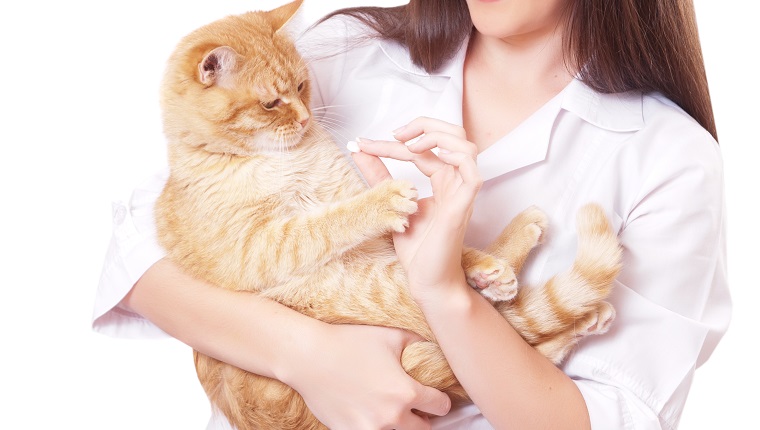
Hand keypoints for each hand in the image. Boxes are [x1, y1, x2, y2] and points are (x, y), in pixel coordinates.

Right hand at [282, 323, 450, 429]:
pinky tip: (369, 414)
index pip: (442, 406)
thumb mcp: (390, 335)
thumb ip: (418, 343)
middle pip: (424, 429)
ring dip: (399, 425)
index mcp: (406, 393)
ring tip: (390, 409)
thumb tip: (434, 346)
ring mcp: (369, 429)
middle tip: (415, 405)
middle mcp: (391, 417)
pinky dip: (374, 428)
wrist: (308, 356)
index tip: (435, 395)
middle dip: (423, 417)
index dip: (441, 399)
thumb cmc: (349, 342)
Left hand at [351, 117, 482, 304]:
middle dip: (424, 125)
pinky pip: (472, 172)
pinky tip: (434, 155)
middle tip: (394, 134)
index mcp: (442, 182)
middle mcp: (454, 183)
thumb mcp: (391, 203)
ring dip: (438, 137)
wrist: (428, 281)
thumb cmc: (417, 250)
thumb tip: (358, 150)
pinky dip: (456, 156)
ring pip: (466, 147)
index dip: (392, 143)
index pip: (422, 150)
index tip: (361, 143)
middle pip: (452, 136)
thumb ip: (378, 176)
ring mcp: (462, 193)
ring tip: (410, 144)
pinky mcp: (463, 206)